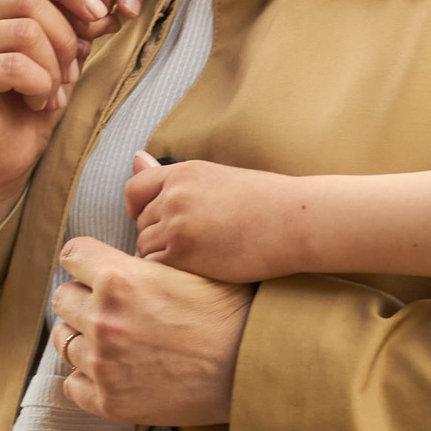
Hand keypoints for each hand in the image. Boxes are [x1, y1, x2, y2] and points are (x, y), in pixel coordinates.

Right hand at [0, 0, 107, 248]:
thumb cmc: (29, 101)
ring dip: (55, 66)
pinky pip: (15, 65)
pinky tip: (38, 103)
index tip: (99, 14)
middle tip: (72, 70)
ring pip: (25, 30)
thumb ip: (77, 9)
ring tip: (53, 90)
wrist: (0, 163)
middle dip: (66, 35)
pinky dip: (41, 86)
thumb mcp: (61, 48)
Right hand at [47, 0, 158, 38]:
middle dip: (80, 22)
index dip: (80, 16)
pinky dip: (75, 7)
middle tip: (114, 23)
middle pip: (52, 3)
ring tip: (110, 19)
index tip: (109, 20)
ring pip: (52, 1)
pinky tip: (98, 12)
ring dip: (77, 17)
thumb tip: (128, 13)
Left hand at [50, 236, 252, 425]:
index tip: (91, 268)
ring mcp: (103, 364)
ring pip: (64, 340)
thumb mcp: (187, 268)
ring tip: (109, 339)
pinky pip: (73, 385)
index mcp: (120, 278)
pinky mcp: (109, 401)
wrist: (252, 366)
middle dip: (81, 298)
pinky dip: (87, 378)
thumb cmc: (230, 314)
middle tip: (105, 306)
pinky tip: (111, 371)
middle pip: (62, 298)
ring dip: (82, 336)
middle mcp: (104, 319)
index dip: (84, 260)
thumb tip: (119, 260)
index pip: (71, 255)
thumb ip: (143, 263)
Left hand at [126, 152, 309, 282]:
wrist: (294, 221)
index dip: (138, 209)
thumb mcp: (220, 178)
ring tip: (195, 261)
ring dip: (163, 257)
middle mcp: (174, 195)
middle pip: (141, 223)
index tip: (152, 221)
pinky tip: (192, 274)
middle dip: (157, 236)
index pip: (135, 189)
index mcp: (184, 173)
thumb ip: (179, 180)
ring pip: (145, 247)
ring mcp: (176, 224)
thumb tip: (135, 157)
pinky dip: (167, 274)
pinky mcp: (183, 253)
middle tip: (189, 247)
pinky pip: (154, 267)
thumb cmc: (268, 202)